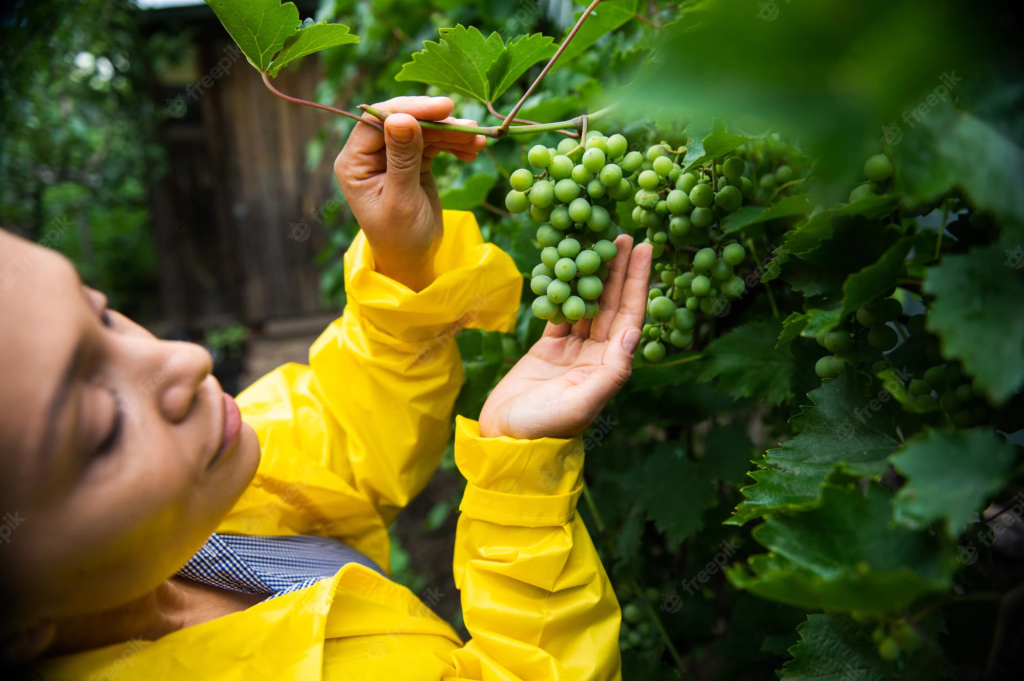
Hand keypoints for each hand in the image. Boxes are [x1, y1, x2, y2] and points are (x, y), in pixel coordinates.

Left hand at [334, 96, 486, 290]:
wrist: (414, 261)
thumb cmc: (401, 238)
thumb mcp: (402, 200)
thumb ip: (402, 159)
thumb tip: (401, 117)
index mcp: (354, 162)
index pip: (377, 121)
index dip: (410, 109)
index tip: (444, 109)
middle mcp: (369, 154)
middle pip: (403, 121)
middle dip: (438, 123)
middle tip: (471, 127)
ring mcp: (392, 155)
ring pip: (423, 130)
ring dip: (452, 133)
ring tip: (479, 141)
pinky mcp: (413, 161)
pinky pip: (434, 143)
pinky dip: (454, 144)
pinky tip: (473, 151)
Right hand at [479, 236, 652, 439]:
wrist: (506, 442)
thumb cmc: (544, 429)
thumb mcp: (581, 404)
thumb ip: (610, 372)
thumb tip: (634, 333)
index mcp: (609, 367)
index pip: (629, 316)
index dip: (637, 283)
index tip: (644, 251)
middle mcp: (597, 356)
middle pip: (612, 305)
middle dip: (619, 270)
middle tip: (626, 235)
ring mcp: (573, 352)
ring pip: (588, 305)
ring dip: (595, 276)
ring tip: (599, 244)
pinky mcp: (548, 351)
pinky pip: (560, 314)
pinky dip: (564, 291)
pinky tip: (568, 267)